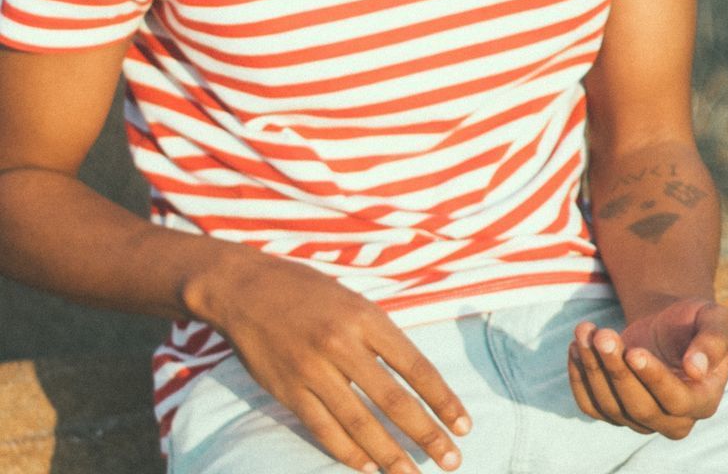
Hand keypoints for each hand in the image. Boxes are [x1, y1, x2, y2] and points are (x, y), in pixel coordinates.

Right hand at [195, 247, 471, 472]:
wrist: (247, 289)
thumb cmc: (309, 291)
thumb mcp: (354, 301)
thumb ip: (379, 337)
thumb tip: (412, 378)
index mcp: (367, 318)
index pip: (416, 367)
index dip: (442, 399)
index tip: (463, 424)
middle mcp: (342, 346)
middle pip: (393, 401)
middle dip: (426, 434)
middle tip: (452, 459)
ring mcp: (313, 371)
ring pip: (360, 424)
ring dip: (391, 455)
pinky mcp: (287, 391)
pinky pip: (324, 430)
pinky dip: (348, 452)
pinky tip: (368, 468)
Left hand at [566, 297, 727, 438]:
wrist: (671, 323)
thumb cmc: (697, 320)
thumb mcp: (716, 319)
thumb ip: (714, 340)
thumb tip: (697, 369)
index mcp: (703, 400)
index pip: (676, 401)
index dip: (653, 378)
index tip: (633, 351)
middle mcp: (673, 420)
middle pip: (639, 407)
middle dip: (616, 370)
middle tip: (602, 334)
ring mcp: (641, 419)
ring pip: (611, 407)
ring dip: (593, 368)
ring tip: (585, 330)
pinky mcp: (615, 411)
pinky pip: (591, 405)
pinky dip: (579, 378)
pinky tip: (576, 346)